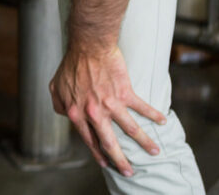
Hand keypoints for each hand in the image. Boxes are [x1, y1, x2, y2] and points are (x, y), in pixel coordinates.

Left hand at [49, 45, 165, 176]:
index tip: (105, 163)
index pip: (88, 139)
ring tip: (155, 151)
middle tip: (129, 171)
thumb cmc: (70, 64)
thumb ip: (58, 104)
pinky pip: (143, 108)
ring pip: (131, 129)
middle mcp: (94, 113)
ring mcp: (110, 104)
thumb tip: (62, 113)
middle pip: (109, 142)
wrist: (88, 47)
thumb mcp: (55, 87)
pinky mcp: (125, 93)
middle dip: (120, 159)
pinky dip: (154, 115)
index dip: (97, 153)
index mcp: (77, 113)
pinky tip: (163, 121)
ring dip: (145, 142)